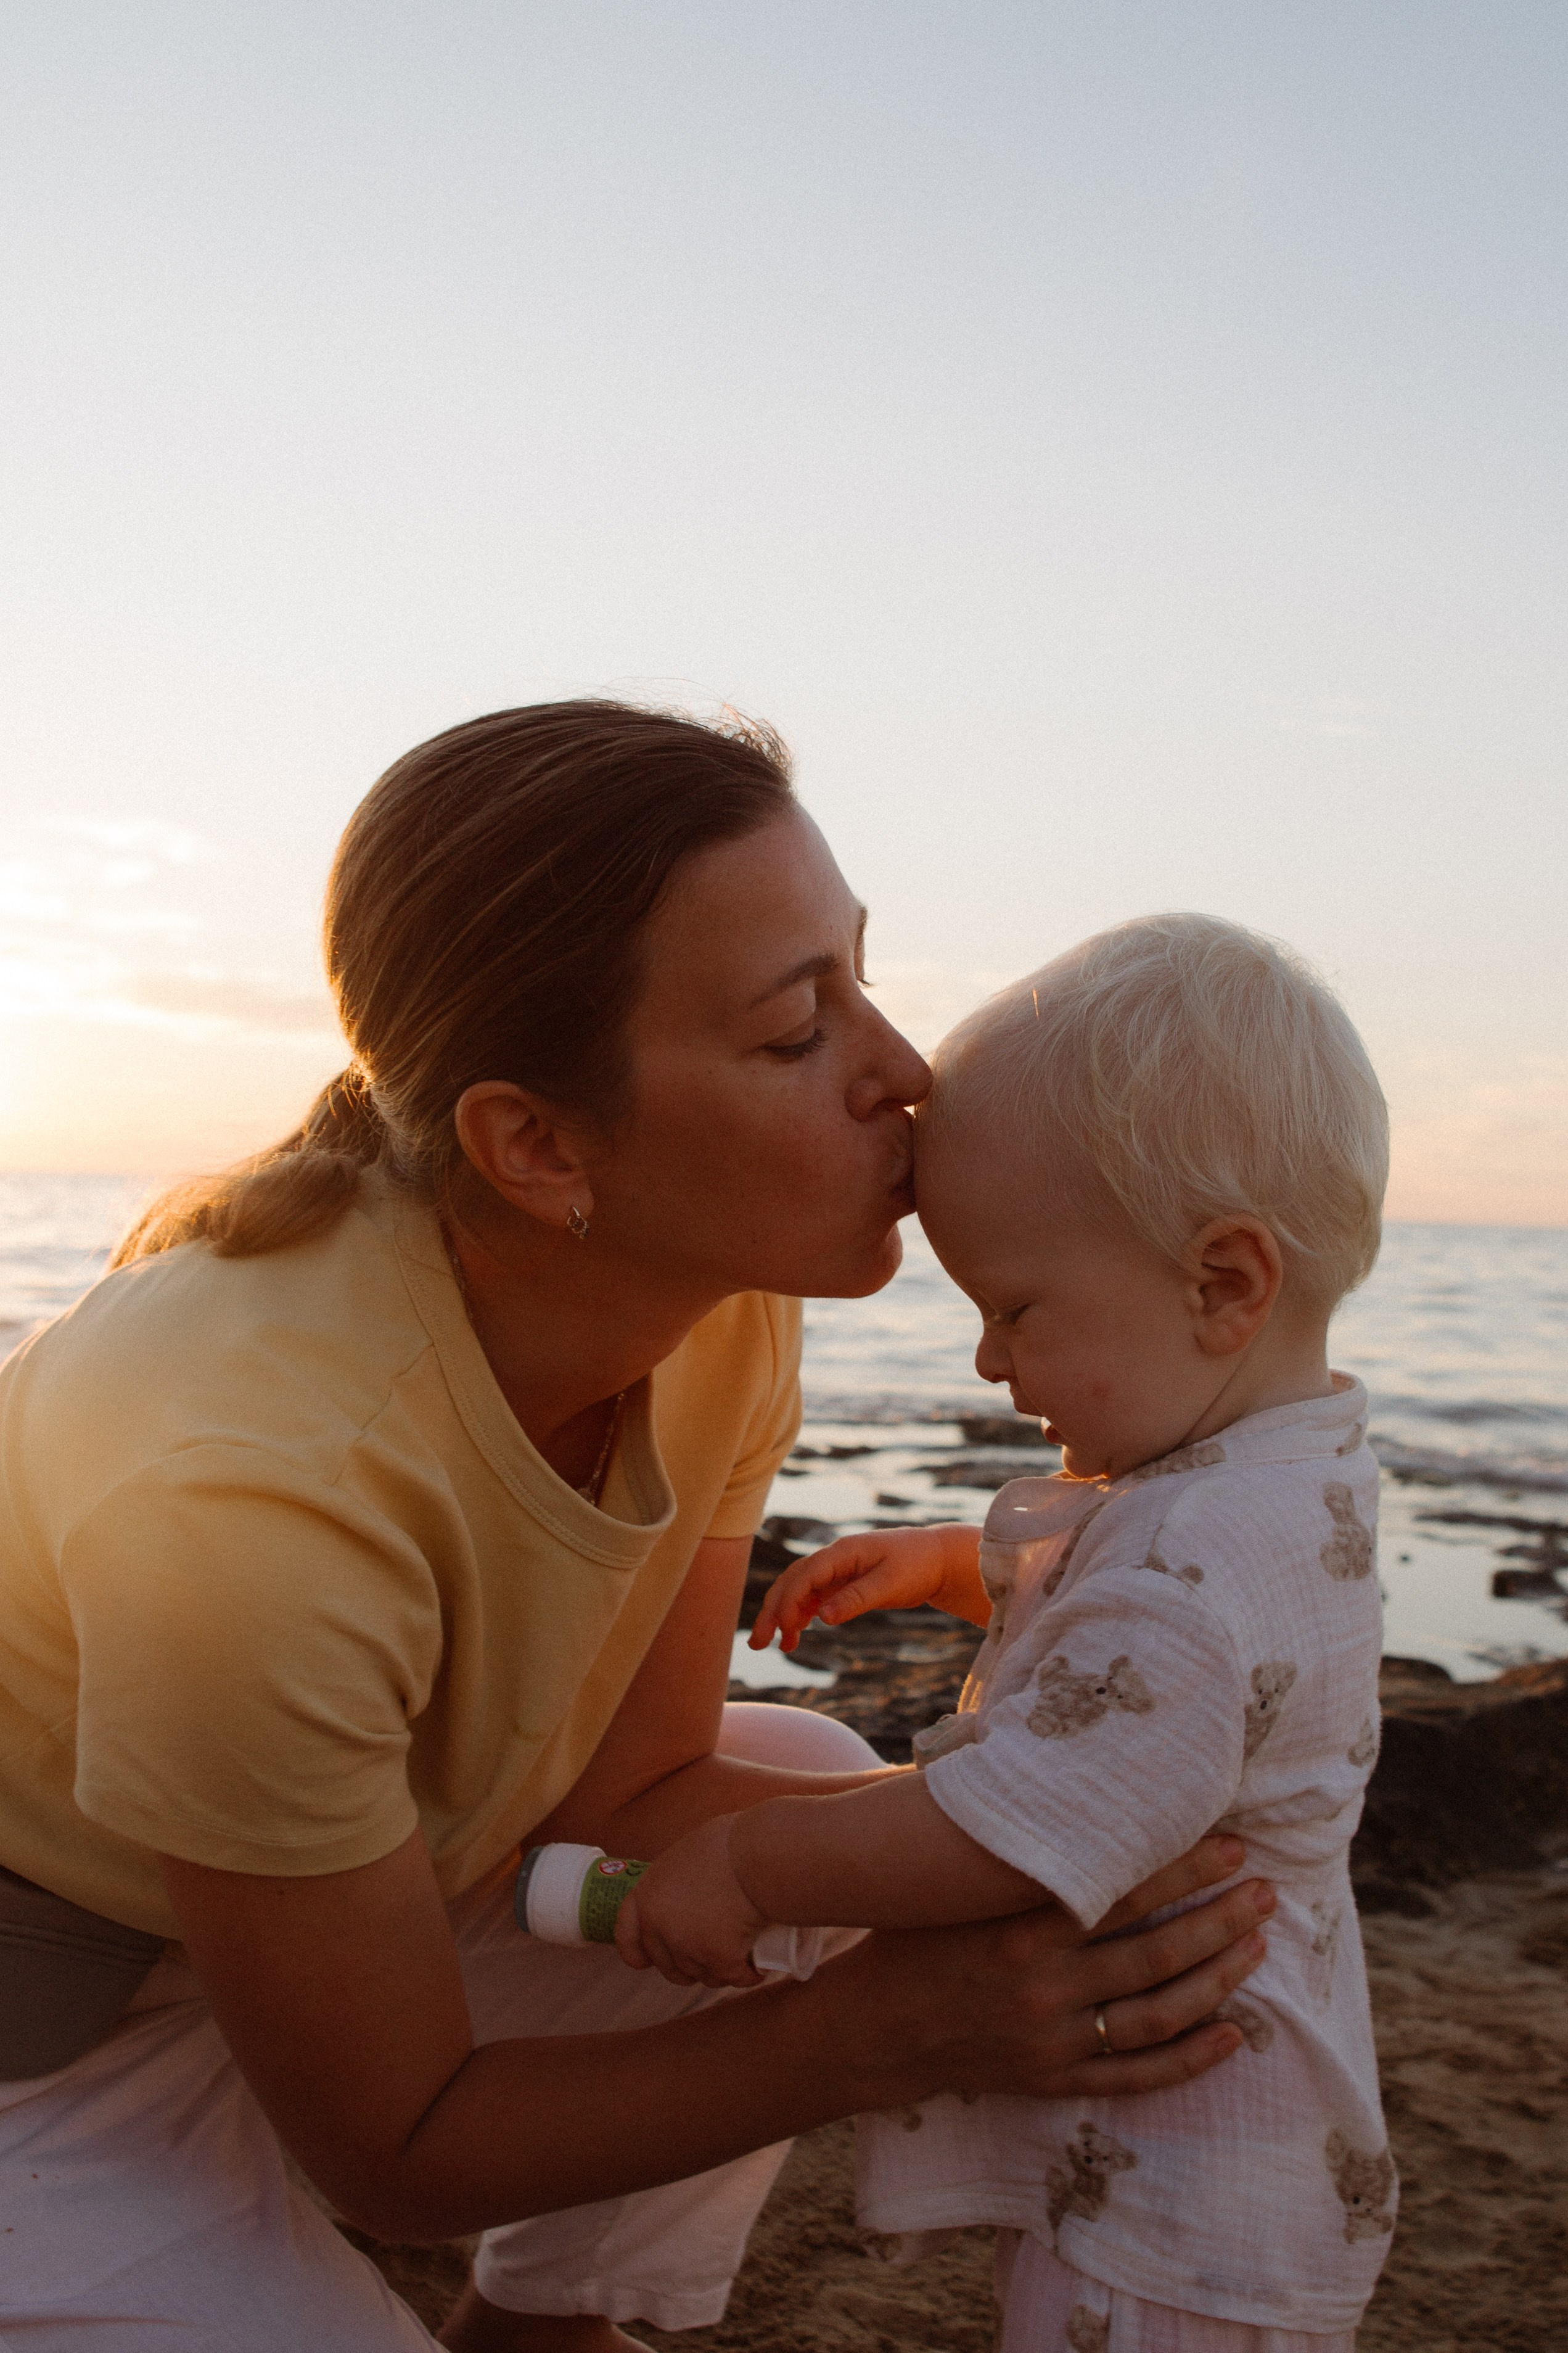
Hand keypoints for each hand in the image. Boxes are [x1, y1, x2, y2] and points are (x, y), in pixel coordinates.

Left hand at [614, 1814, 769, 1989]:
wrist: (757, 1855)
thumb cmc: (729, 1844)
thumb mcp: (686, 1857)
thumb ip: (675, 1885)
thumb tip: (686, 1899)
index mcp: (647, 1896)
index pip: (627, 1937)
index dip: (638, 1953)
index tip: (648, 1962)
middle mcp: (661, 1927)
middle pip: (670, 1966)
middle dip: (690, 1968)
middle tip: (712, 1955)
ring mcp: (689, 1948)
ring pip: (704, 1976)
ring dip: (720, 1972)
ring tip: (741, 1955)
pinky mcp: (720, 1961)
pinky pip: (734, 1978)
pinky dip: (748, 1975)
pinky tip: (757, 1969)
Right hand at [751, 1523, 984, 1651]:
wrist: (938, 1558)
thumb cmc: (917, 1565)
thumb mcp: (890, 1584)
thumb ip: (856, 1599)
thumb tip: (822, 1617)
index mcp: (843, 1552)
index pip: (805, 1575)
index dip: (790, 1602)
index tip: (785, 1630)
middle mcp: (834, 1558)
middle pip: (792, 1582)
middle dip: (773, 1610)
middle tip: (758, 1643)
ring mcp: (837, 1570)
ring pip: (798, 1590)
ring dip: (782, 1615)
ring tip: (772, 1645)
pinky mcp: (843, 1583)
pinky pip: (813, 1597)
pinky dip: (801, 1614)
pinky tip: (795, 1634)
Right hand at [836, 1835, 1274, 2105]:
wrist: (870, 2028)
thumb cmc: (913, 1933)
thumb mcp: (954, 1883)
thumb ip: (1011, 1843)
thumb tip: (1064, 1772)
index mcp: (1015, 1927)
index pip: (1120, 1892)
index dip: (1183, 1868)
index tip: (1232, 1843)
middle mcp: (1039, 1987)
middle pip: (1154, 1954)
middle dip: (1219, 1920)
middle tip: (1266, 1891)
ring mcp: (1049, 2040)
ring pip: (1156, 2014)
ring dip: (1218, 1979)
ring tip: (1258, 1946)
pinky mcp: (1053, 2080)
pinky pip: (1136, 2076)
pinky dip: (1191, 2059)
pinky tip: (1235, 2034)